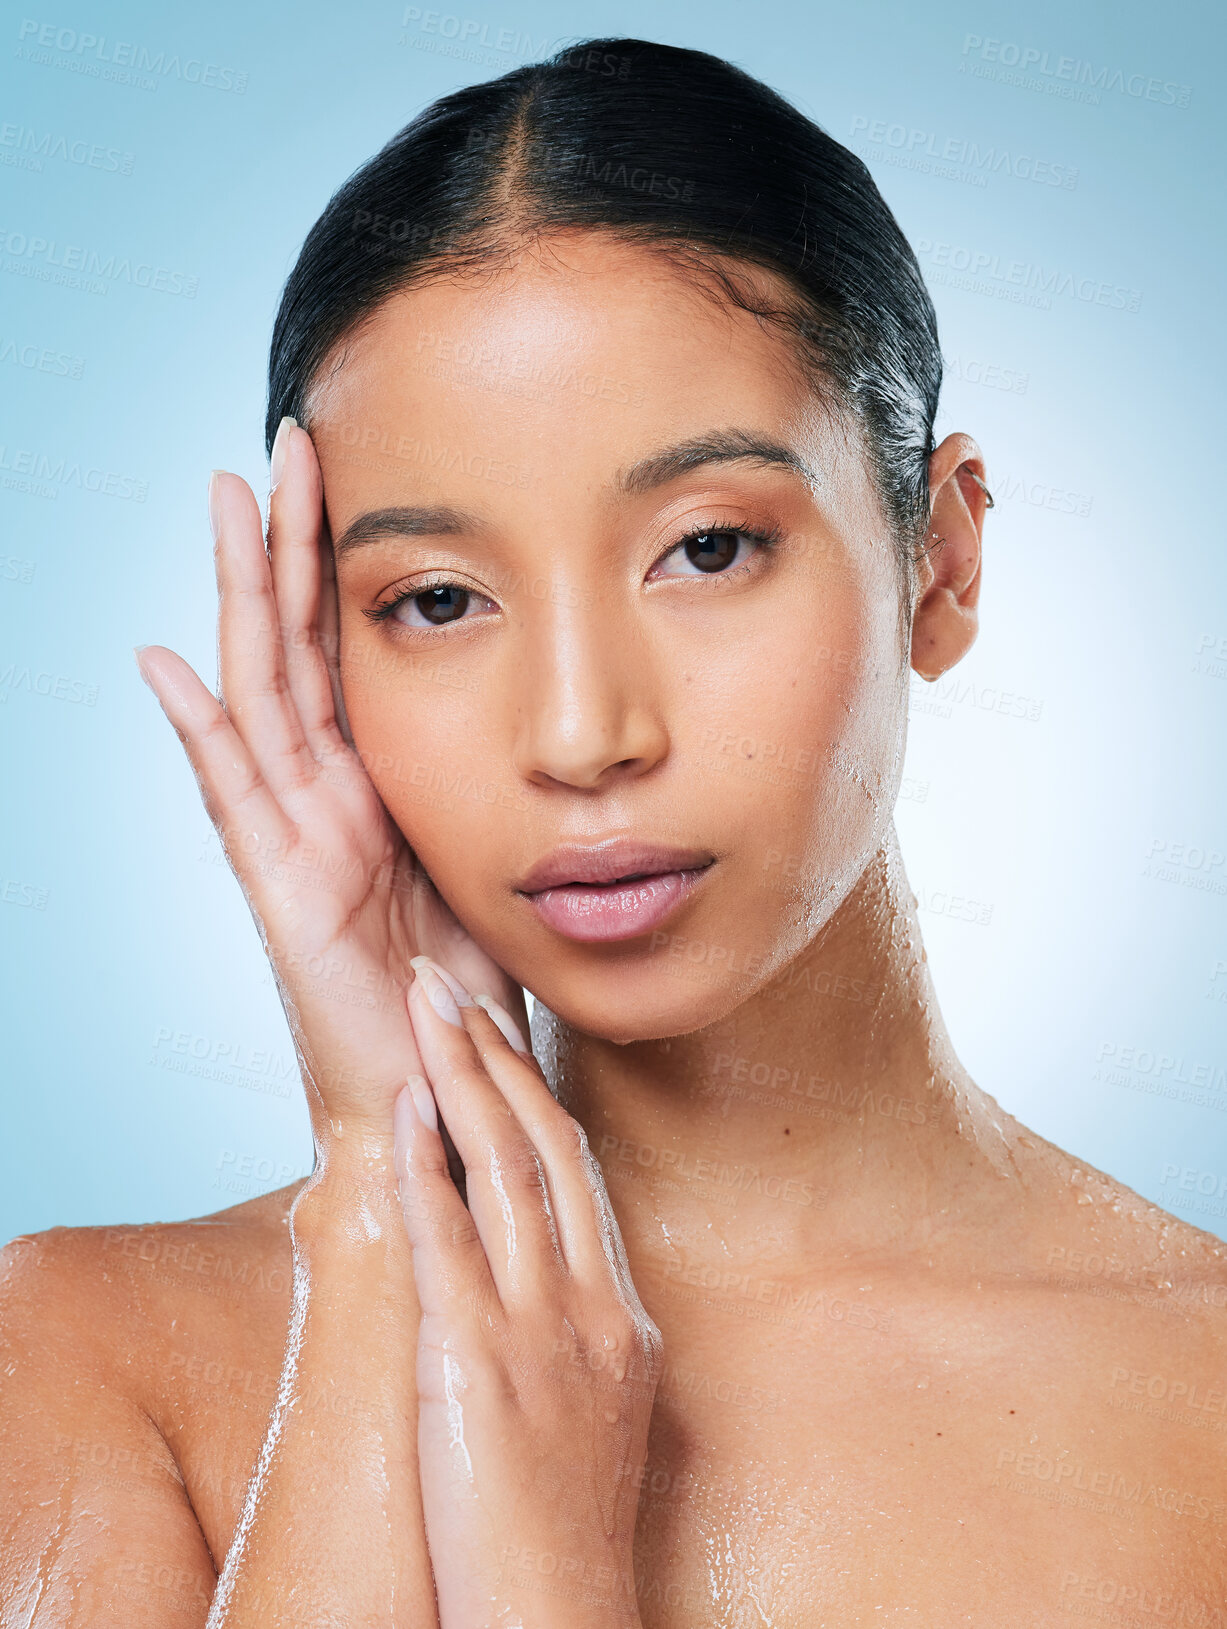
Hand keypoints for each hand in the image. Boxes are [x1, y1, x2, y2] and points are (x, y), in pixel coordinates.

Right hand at [134, 420, 527, 1146]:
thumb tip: (532, 733)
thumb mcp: (494, 867)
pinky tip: (166, 663)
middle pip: (297, 647)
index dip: (341, 563)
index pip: (349, 653)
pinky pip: (236, 801)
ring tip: (223, 501)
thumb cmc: (471, 996)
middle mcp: (327, 801)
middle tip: (285, 439)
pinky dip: (199, 731)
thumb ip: (485, 799)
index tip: (349, 470)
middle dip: (288, 544)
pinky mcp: (283, 898)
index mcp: (380, 788)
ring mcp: (296, 843)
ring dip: (241, 596)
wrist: (440, 1104)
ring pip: (260, 694)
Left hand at [396, 957, 662, 1628]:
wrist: (560, 1620)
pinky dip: (430, 1165)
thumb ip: (574, 1333)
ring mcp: (540, 1330)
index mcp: (618, 1315)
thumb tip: (542, 1280)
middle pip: (549, 1147)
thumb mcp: (594, 1413)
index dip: (535, 1090)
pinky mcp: (477, 1362)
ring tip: (429, 1009)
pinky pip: (452, 1240)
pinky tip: (409, 1109)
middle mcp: (590, 1305)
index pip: (579, 1171)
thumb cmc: (566, 1536)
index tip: (501, 1033)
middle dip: (500, 1056)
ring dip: (466, 1079)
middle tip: (456, 985)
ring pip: (509, 1171)